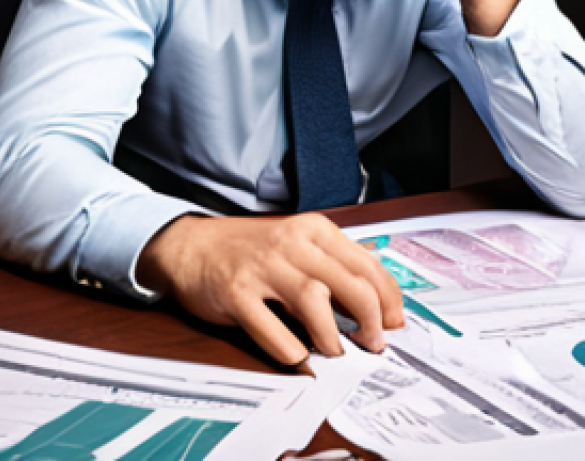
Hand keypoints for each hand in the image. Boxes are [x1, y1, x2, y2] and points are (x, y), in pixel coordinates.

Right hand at [135, 213, 403, 364]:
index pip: (367, 264)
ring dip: (333, 336)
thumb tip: (379, 297)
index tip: (394, 322)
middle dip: (371, 320)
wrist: (190, 246)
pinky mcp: (235, 292)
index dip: (388, 299)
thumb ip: (334, 263)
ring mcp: (262, 267)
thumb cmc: (249, 250)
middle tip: (373, 342)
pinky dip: (289, 349)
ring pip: (315, 302)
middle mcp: (290, 243)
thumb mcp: (297, 243)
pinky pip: (270, 328)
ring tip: (335, 350)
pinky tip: (296, 355)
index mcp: (312, 229)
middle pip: (350, 283)